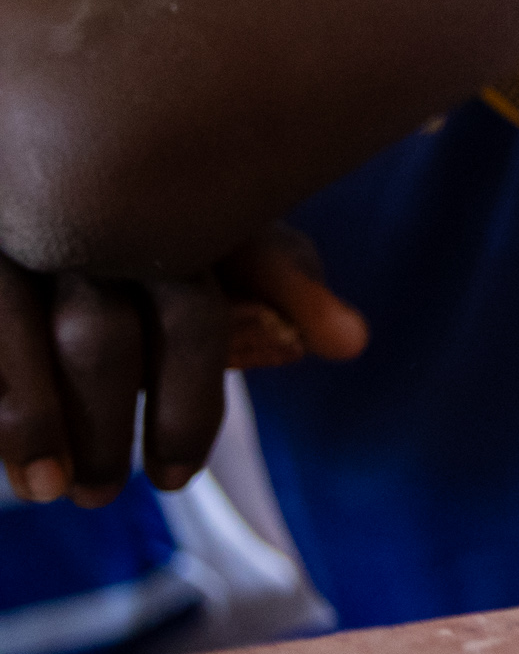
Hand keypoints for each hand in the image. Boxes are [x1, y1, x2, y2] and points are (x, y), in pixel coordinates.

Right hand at [0, 229, 363, 504]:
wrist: (92, 157)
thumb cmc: (184, 207)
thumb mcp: (242, 231)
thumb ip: (287, 283)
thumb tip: (349, 343)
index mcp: (183, 212)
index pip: (193, 320)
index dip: (187, 408)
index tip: (177, 479)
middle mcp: (100, 219)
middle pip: (97, 338)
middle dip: (101, 429)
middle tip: (106, 496)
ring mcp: (27, 233)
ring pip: (17, 332)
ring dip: (30, 422)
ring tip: (48, 490)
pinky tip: (9, 452)